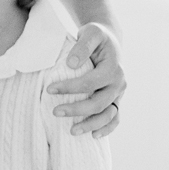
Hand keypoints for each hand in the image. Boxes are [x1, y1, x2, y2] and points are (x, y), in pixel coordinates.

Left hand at [48, 22, 125, 137]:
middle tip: (55, 112)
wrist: (109, 40)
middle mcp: (119, 83)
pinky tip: (93, 135)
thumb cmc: (96, 36)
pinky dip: (107, 128)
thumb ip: (82, 47)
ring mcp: (119, 94)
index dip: (70, 87)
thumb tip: (71, 65)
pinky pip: (115, 118)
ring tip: (71, 131)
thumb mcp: (90, 33)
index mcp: (113, 68)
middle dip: (77, 109)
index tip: (49, 89)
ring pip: (108, 115)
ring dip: (91, 124)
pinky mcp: (116, 100)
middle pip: (98, 102)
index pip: (90, 82)